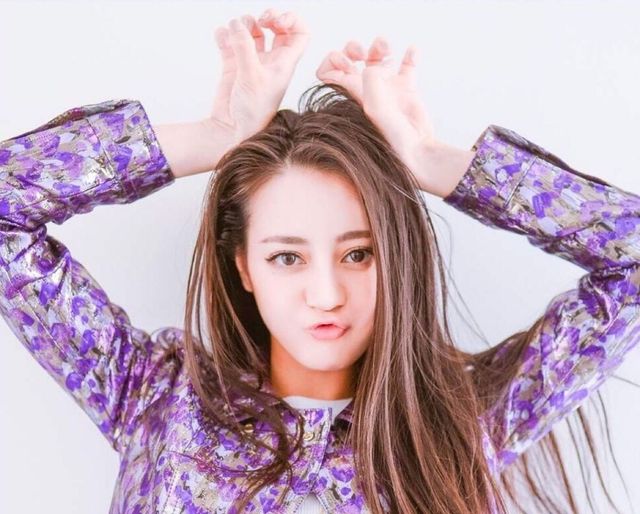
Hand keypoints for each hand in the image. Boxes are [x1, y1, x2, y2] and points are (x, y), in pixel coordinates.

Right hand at [211, 8, 309, 144]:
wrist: (231, 131)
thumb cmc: (251, 113)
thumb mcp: (252, 76)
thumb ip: (244, 47)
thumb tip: (236, 23)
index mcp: (284, 64)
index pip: (300, 35)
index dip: (293, 21)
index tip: (278, 21)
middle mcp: (271, 61)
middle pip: (277, 29)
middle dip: (269, 18)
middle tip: (260, 20)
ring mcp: (252, 63)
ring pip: (253, 32)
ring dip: (245, 24)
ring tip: (236, 30)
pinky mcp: (234, 67)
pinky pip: (230, 42)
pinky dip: (225, 34)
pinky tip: (221, 36)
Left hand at [315, 37, 451, 195]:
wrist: (417, 152)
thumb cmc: (392, 139)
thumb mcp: (375, 107)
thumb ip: (371, 80)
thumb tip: (378, 65)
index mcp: (351, 94)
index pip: (328, 72)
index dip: (332, 60)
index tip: (347, 62)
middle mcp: (365, 90)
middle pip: (349, 59)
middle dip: (353, 48)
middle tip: (364, 54)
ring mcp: (385, 88)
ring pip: (376, 57)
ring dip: (380, 45)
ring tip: (387, 49)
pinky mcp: (405, 90)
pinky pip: (406, 65)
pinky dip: (409, 54)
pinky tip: (412, 51)